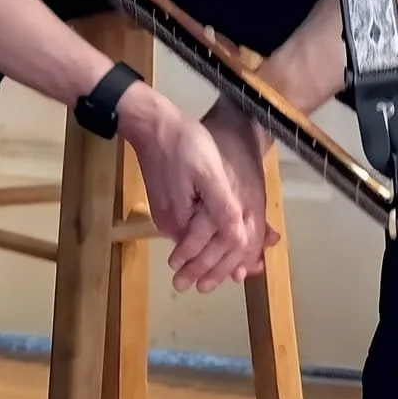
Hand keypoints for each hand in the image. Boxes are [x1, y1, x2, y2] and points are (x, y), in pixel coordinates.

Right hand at [117, 88, 278, 291]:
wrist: (152, 124)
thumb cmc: (183, 145)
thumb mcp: (209, 174)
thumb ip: (223, 209)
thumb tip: (239, 240)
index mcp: (180, 223)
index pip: (207, 255)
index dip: (228, 264)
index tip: (245, 273)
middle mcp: (170, 225)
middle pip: (200, 252)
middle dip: (221, 263)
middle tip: (241, 275)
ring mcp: (166, 214)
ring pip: (195, 240)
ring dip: (215, 248)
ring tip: (238, 259)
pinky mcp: (166, 202)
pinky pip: (189, 225)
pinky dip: (206, 231)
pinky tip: (221, 227)